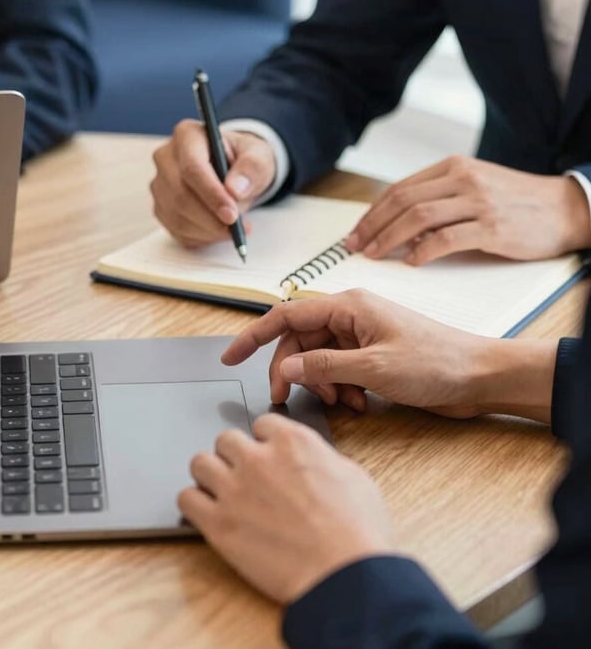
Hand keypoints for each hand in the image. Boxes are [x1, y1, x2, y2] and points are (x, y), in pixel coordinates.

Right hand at [151, 120, 275, 246]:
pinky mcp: (161, 208)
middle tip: (237, 228)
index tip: (232, 215)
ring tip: (234, 229)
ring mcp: (160, 185)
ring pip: (177, 217)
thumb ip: (251, 168)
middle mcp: (166, 158)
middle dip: (211, 218)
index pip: (192, 168)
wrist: (234, 172)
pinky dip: (202, 237)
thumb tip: (235, 189)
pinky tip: (218, 230)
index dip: (212, 194)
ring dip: (208, 230)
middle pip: (181, 195)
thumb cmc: (243, 160)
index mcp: (187, 135)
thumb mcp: (258, 156)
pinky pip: (177, 230)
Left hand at [178, 413, 392, 604]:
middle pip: (226, 440)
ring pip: (200, 463)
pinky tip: (207, 513)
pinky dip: (194, 504)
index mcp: (292, 442)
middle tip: (244, 476)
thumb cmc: (358, 532)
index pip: (261, 423)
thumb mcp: (352, 476)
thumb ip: (320, 458)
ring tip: (221, 492)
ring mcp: (234, 490)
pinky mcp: (218, 524)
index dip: (265, 442)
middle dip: (235, 456)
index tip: (266, 454)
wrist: (345, 576)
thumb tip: (311, 460)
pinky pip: (186, 499)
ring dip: (210, 476)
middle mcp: (258, 458)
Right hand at [222, 290, 555, 422]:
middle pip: (299, 341)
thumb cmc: (436, 362)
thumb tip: (285, 366)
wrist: (478, 377)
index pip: (286, 315)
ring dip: (320, 384)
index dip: (255, 336)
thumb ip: (324, 366)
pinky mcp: (370, 355)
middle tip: (285, 399)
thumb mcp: (374, 368)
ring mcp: (360, 336)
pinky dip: (339, 388)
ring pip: (317, 359)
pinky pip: (337, 370)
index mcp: (348, 306)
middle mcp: (350, 316)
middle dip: (291, 371)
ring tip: (340, 402)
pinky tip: (357, 403)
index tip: (232, 356)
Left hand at [344, 156, 590, 263]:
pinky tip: (411, 262)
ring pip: (418, 217)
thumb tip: (397, 225)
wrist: (564, 207)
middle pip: (402, 201)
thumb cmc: (515, 201)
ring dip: (389, 238)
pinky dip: (423, 251)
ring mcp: (478, 201)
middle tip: (354, 247)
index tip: (355, 232)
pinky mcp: (492, 226)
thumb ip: (438, 197)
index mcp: (452, 167)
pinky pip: (447, 238)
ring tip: (374, 255)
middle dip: (372, 226)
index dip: (372, 212)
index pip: (399, 188)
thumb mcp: (474, 184)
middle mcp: (462, 178)